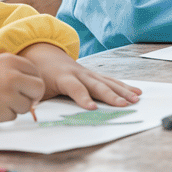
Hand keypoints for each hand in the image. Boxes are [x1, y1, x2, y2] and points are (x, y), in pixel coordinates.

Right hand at [0, 53, 44, 126]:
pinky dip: (4, 116)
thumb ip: (9, 65)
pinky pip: (13, 117)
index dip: (33, 81)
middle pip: (39, 88)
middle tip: (24, 100)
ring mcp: (9, 94)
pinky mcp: (3, 111)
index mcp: (10, 61)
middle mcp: (13, 76)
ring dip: (16, 108)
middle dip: (34, 96)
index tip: (28, 89)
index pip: (35, 71)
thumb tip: (28, 75)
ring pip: (26, 106)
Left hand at [18, 42, 140, 110]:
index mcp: (62, 77)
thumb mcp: (35, 88)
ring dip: (123, 91)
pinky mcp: (94, 74)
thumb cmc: (39, 74)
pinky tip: (136, 92)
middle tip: (124, 105)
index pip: (75, 88)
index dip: (83, 97)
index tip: (92, 108)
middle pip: (97, 85)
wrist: (43, 53)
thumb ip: (36, 102)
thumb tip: (34, 118)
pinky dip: (124, 86)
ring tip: (136, 99)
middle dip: (111, 95)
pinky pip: (111, 80)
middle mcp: (78, 73)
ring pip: (108, 81)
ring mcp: (88, 72)